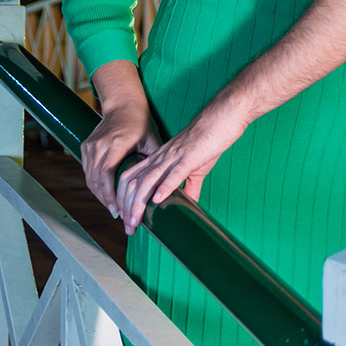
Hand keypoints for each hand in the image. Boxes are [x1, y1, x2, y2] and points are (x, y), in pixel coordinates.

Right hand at [81, 102, 160, 216]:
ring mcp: (90, 146)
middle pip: (96, 181)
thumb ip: (158, 161)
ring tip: (115, 211)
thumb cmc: (141, 123)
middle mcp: (99, 146)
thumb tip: (173, 181)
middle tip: (120, 218)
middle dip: (107, 201)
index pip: (107, 175)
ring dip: (101, 196)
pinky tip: (107, 196)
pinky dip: (96, 186)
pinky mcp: (86, 147)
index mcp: (116, 144)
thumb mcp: (152, 140)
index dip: (110, 195)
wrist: (122, 104)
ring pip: (90, 178)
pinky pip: (88, 172)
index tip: (119, 211)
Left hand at [114, 102, 249, 234]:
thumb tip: (189, 206)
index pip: (131, 179)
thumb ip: (189, 187)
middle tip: (128, 227)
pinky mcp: (190, 156)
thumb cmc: (208, 141)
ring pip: (148, 180)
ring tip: (136, 221)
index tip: (126, 219)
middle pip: (133, 182)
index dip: (123, 200)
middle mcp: (160, 157)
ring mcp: (174, 156)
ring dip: (139, 203)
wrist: (221, 118)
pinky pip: (175, 172)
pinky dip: (165, 187)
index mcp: (158, 159)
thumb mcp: (195, 167)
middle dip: (127, 207)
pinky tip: (159, 200)